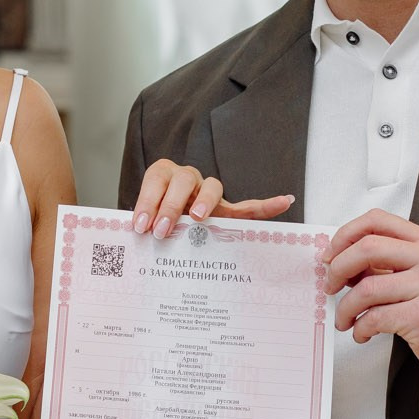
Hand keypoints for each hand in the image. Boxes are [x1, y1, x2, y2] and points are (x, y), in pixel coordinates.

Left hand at [132, 159, 291, 238]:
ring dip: (205, 201)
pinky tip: (285, 202)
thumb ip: (141, 227)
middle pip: (183, 181)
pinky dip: (266, 205)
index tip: (140, 225)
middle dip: (170, 204)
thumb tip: (132, 242)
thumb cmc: (151, 223)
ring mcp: (209, 193)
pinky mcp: (227, 211)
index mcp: (162, 176)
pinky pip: (248, 208)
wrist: (163, 227)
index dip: (147, 201)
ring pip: (212, 188)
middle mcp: (187, 178)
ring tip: (198, 219)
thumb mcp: (142, 222)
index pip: (156, 181)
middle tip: (160, 230)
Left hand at [326, 210, 418, 381]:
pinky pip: (375, 318)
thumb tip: (342, 261)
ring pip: (366, 289)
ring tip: (345, 319)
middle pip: (367, 248)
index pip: (377, 221)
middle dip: (338, 268)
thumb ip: (389, 262)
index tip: (331, 254)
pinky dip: (360, 328)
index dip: (345, 235)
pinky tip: (362, 333)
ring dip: (345, 308)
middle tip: (331, 286)